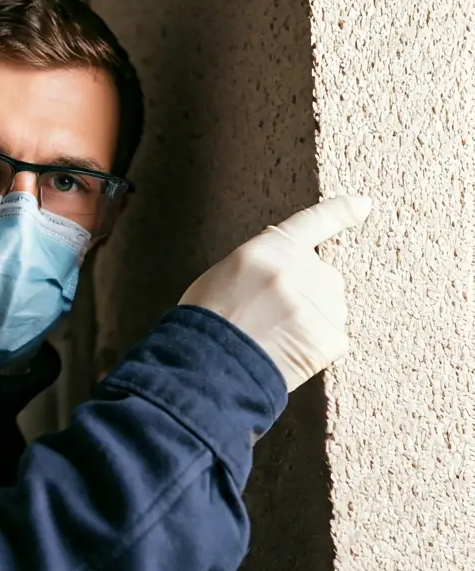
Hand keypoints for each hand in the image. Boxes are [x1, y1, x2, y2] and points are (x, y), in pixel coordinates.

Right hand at [178, 194, 373, 391]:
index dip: (340, 212)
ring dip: (310, 324)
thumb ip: (261, 265)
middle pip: (324, 278)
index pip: (313, 222)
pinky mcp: (331, 336)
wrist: (208, 366)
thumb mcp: (223, 275)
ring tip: (273, 340)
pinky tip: (287, 355)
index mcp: (269, 248)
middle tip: (270, 321)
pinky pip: (332, 340)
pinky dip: (314, 351)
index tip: (363, 205)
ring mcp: (318, 302)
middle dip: (308, 296)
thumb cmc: (207, 323)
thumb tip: (282, 270)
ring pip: (330, 311)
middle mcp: (299, 269)